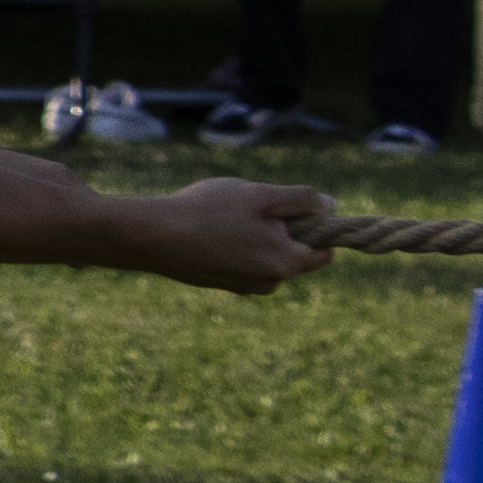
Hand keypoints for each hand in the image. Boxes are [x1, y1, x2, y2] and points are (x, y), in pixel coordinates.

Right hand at [135, 178, 331, 295]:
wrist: (152, 236)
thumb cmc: (208, 211)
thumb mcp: (260, 194)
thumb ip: (302, 199)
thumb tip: (331, 207)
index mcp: (286, 263)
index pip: (324, 252)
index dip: (315, 226)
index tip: (289, 207)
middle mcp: (270, 282)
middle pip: (294, 254)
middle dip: (282, 230)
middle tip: (251, 208)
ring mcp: (244, 287)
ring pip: (268, 258)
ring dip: (258, 238)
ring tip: (227, 218)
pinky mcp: (223, 285)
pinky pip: (245, 264)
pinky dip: (238, 248)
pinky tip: (213, 231)